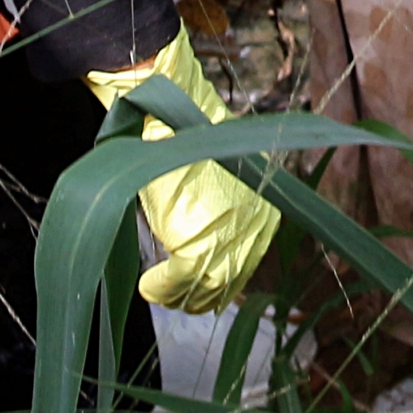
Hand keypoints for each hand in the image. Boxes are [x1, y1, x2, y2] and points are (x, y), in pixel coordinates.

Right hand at [85, 33, 281, 311]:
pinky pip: (182, 282)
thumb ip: (215, 217)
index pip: (244, 266)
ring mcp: (231, 239)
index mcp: (262, 213)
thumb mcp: (212, 183)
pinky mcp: (201, 245)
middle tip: (173, 296)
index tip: (195, 288)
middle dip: (200, 296)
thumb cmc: (186, 144)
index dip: (219, 283)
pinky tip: (150, 284)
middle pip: (229, 285)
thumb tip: (199, 259)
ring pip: (208, 290)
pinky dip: (164, 289)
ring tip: (158, 290)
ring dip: (180, 296)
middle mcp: (255, 230)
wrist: (172, 116)